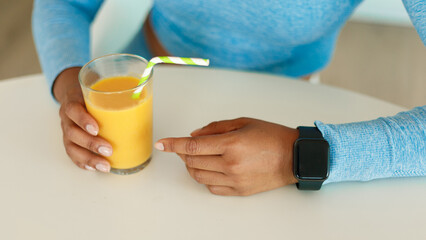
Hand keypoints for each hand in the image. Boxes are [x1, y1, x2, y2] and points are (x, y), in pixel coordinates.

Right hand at [53, 68, 111, 171]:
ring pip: (72, 147)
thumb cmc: (93, 94)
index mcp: (74, 101)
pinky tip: (94, 168)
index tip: (97, 129)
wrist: (75, 96)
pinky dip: (83, 163)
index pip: (73, 110)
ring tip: (105, 166)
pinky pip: (73, 155)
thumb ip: (117, 90)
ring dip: (89, 158)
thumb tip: (145, 90)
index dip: (83, 120)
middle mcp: (67, 118)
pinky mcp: (71, 142)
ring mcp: (67, 132)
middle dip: (91, 144)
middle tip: (108, 150)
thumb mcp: (101, 87)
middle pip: (72, 133)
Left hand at [155, 117, 298, 195]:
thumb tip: (194, 135)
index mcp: (231, 144)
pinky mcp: (239, 191)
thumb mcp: (243, 122)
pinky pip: (211, 187)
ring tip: (197, 157)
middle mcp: (230, 164)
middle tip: (186, 146)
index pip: (192, 146)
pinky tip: (209, 168)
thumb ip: (215, 128)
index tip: (161, 144)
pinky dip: (204, 177)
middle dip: (183, 153)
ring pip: (199, 176)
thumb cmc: (271, 136)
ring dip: (192, 166)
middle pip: (192, 162)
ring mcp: (234, 180)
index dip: (173, 144)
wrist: (294, 157)